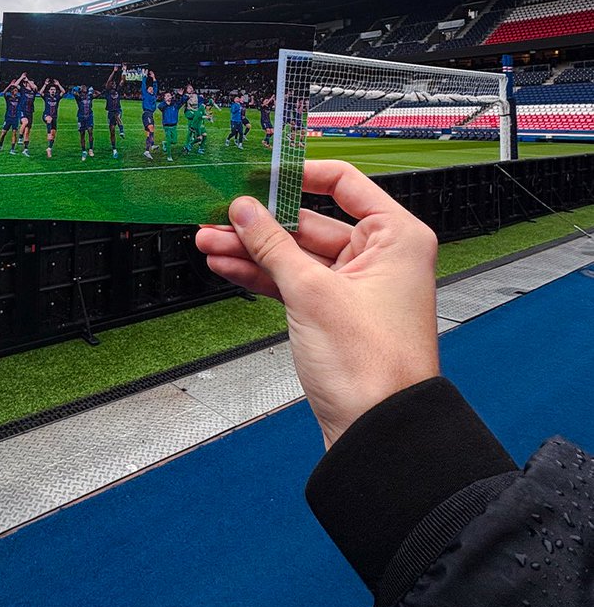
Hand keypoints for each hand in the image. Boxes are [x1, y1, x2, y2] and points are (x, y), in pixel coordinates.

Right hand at [196, 161, 439, 447]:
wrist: (377, 433)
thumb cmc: (372, 368)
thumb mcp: (311, 293)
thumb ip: (272, 244)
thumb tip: (245, 210)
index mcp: (395, 236)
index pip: (343, 183)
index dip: (298, 175)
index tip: (259, 173)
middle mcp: (381, 256)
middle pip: (311, 222)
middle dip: (260, 222)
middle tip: (219, 217)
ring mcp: (356, 286)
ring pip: (296, 255)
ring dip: (252, 250)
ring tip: (209, 242)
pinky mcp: (336, 313)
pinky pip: (294, 282)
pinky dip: (263, 276)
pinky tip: (228, 266)